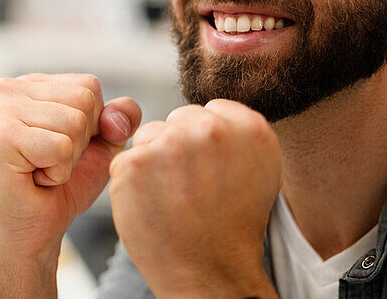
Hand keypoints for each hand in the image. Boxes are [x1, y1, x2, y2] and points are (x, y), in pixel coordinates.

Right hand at [0, 74, 140, 259]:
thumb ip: (120, 118)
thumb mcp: (102, 145)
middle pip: (84, 101)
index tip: (63, 146)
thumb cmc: (63, 185)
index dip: (93, 125)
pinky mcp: (1, 136)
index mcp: (32, 84)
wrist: (35, 229)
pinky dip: (58, 172)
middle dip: (81, 141)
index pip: (89, 86)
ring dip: (69, 159)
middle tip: (51, 161)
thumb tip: (118, 112)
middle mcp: (11, 89)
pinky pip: (61, 147)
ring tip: (42, 169)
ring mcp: (2, 110)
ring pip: (74, 122)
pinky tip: (34, 178)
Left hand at [108, 99, 280, 298]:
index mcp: (249, 128)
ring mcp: (170, 144)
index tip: (211, 170)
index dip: (206, 143)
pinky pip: (127, 160)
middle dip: (179, 147)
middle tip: (191, 188)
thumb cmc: (233, 229)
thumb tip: (212, 114)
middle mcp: (211, 129)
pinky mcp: (134, 163)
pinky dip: (133, 182)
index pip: (211, 111)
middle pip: (178, 120)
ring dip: (153, 161)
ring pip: (150, 136)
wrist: (212, 275)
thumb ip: (237, 134)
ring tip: (173, 198)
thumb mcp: (259, 172)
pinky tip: (152, 205)